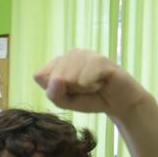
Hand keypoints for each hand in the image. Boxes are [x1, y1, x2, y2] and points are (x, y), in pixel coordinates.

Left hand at [33, 49, 147, 117]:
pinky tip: (102, 82)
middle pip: (54, 78)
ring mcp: (86, 54)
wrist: (118, 102)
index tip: (69, 90)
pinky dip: (93, 87)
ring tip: (94, 84)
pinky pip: (84, 80)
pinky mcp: (100, 59)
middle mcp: (71, 53)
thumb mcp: (64, 102)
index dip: (53, 90)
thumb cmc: (89, 99)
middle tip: (85, 88)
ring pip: (69, 79)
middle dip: (69, 91)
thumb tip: (57, 79)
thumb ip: (53, 94)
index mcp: (58, 61)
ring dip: (82, 89)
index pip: (39, 76)